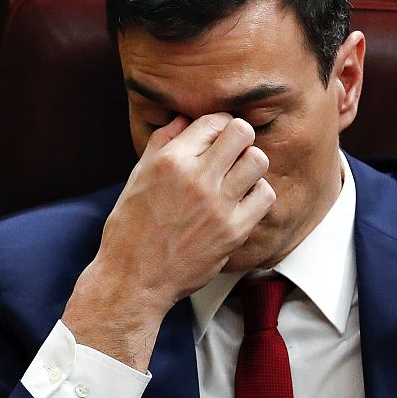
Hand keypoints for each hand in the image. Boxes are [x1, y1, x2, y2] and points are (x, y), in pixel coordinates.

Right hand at [62, 113, 274, 369]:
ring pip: (258, 160)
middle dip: (239, 138)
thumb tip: (184, 118)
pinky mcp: (233, 230)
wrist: (134, 279)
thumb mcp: (138, 176)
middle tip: (232, 152)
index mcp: (171, 160)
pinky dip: (257, 193)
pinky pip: (265, 195)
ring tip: (238, 176)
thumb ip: (162, 142)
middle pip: (242, 132)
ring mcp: (218, 204)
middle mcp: (196, 177)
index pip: (213, 120)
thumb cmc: (131, 228)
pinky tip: (243, 200)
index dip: (218, 125)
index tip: (216, 137)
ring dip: (250, 164)